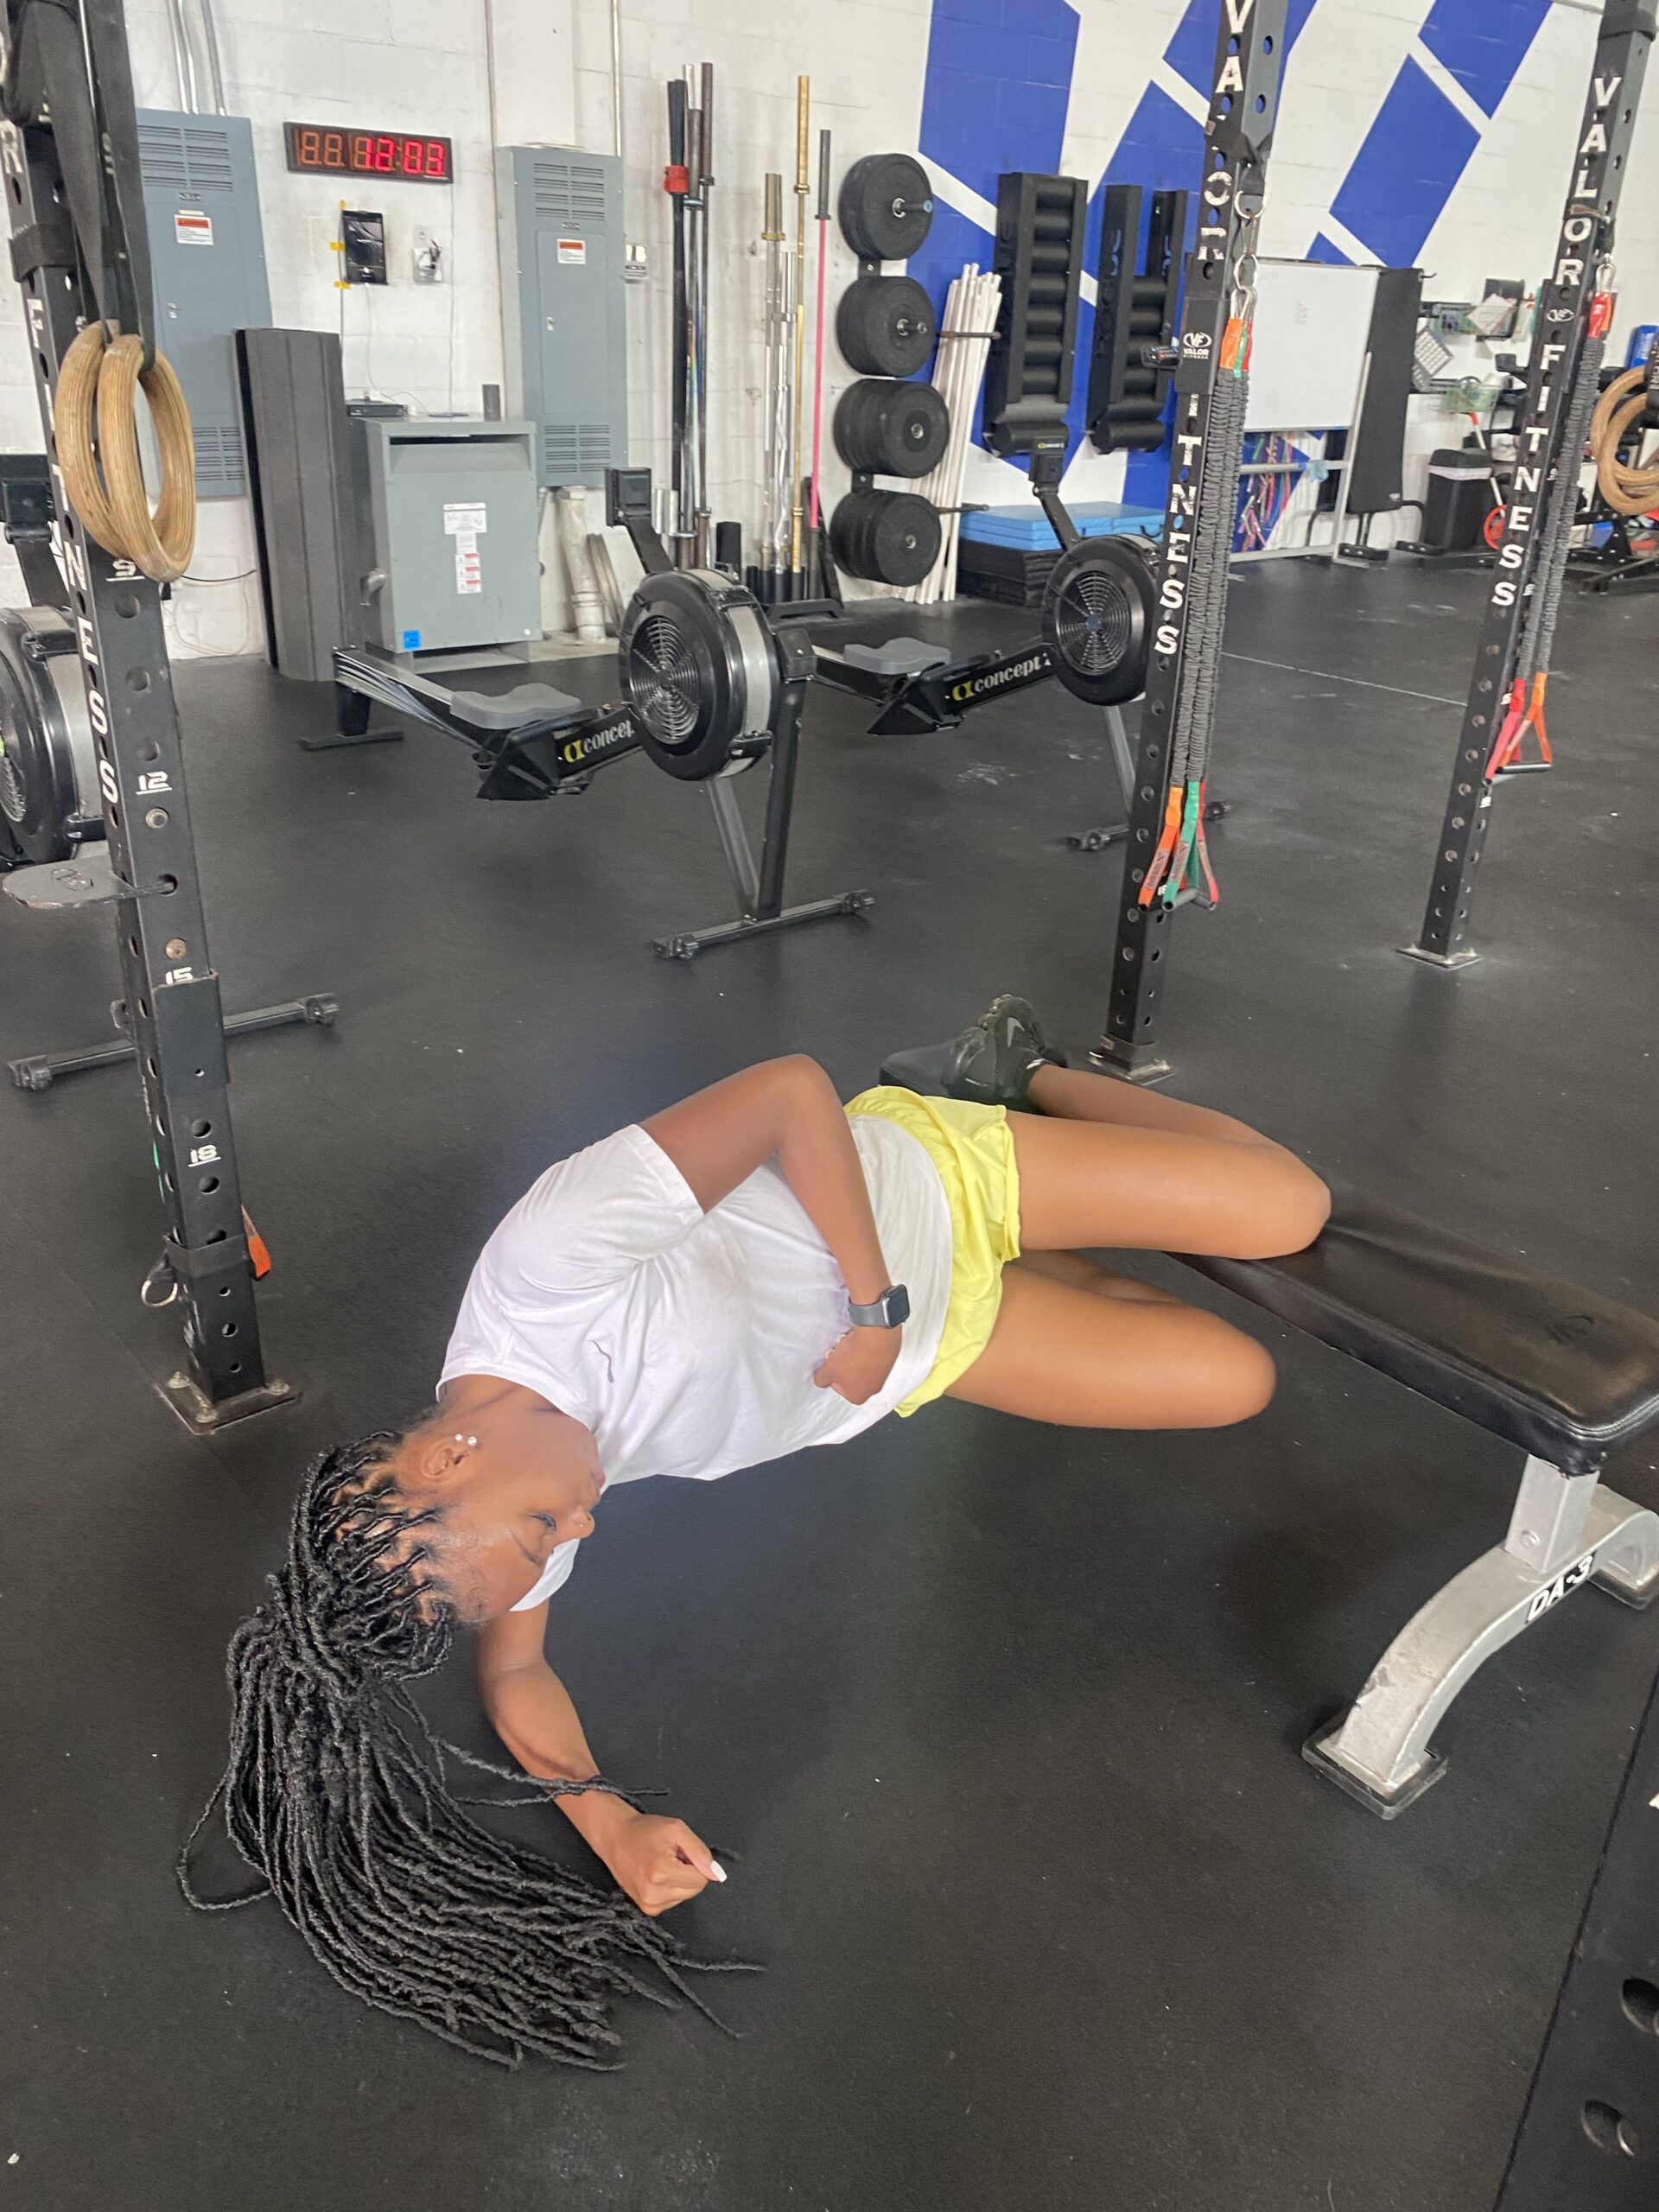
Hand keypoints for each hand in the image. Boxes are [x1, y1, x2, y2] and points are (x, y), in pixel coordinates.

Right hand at [593, 1803, 725, 1917]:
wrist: (615, 1837)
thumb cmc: (645, 1830)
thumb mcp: (677, 1829)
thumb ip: (700, 1852)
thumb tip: (716, 1874)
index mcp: (661, 1873)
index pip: (701, 1879)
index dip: (696, 1862)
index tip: (680, 1851)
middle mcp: (654, 1894)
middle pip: (695, 1890)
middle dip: (688, 1871)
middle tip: (671, 1856)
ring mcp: (649, 1904)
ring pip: (685, 1896)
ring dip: (679, 1880)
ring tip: (662, 1863)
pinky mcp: (647, 1909)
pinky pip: (674, 1900)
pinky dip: (671, 1888)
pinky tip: (656, 1875)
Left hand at [814, 1323, 901, 1405]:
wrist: (876, 1337)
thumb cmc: (855, 1358)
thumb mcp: (828, 1370)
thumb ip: (821, 1378)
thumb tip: (821, 1379)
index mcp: (858, 1396)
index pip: (839, 1388)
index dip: (832, 1374)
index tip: (830, 1365)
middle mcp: (873, 1388)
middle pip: (851, 1377)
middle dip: (844, 1365)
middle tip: (839, 1355)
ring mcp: (883, 1373)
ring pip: (862, 1365)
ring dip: (854, 1356)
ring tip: (849, 1346)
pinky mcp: (889, 1357)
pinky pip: (873, 1354)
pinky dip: (866, 1348)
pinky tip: (860, 1340)